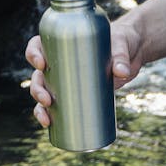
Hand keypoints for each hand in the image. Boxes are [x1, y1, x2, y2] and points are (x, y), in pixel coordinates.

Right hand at [25, 17, 146, 127]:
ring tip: (47, 120)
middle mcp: (60, 61)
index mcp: (64, 42)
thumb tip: (122, 72)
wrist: (132, 51)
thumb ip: (121, 56)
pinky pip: (59, 106)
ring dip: (39, 108)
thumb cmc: (123, 40)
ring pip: (45, 93)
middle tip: (47, 100)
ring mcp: (68, 79)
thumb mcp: (122, 44)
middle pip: (39, 75)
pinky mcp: (78, 93)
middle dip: (37, 89)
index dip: (33, 54)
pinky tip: (48, 125)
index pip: (39, 45)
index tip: (42, 65)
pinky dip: (52, 116)